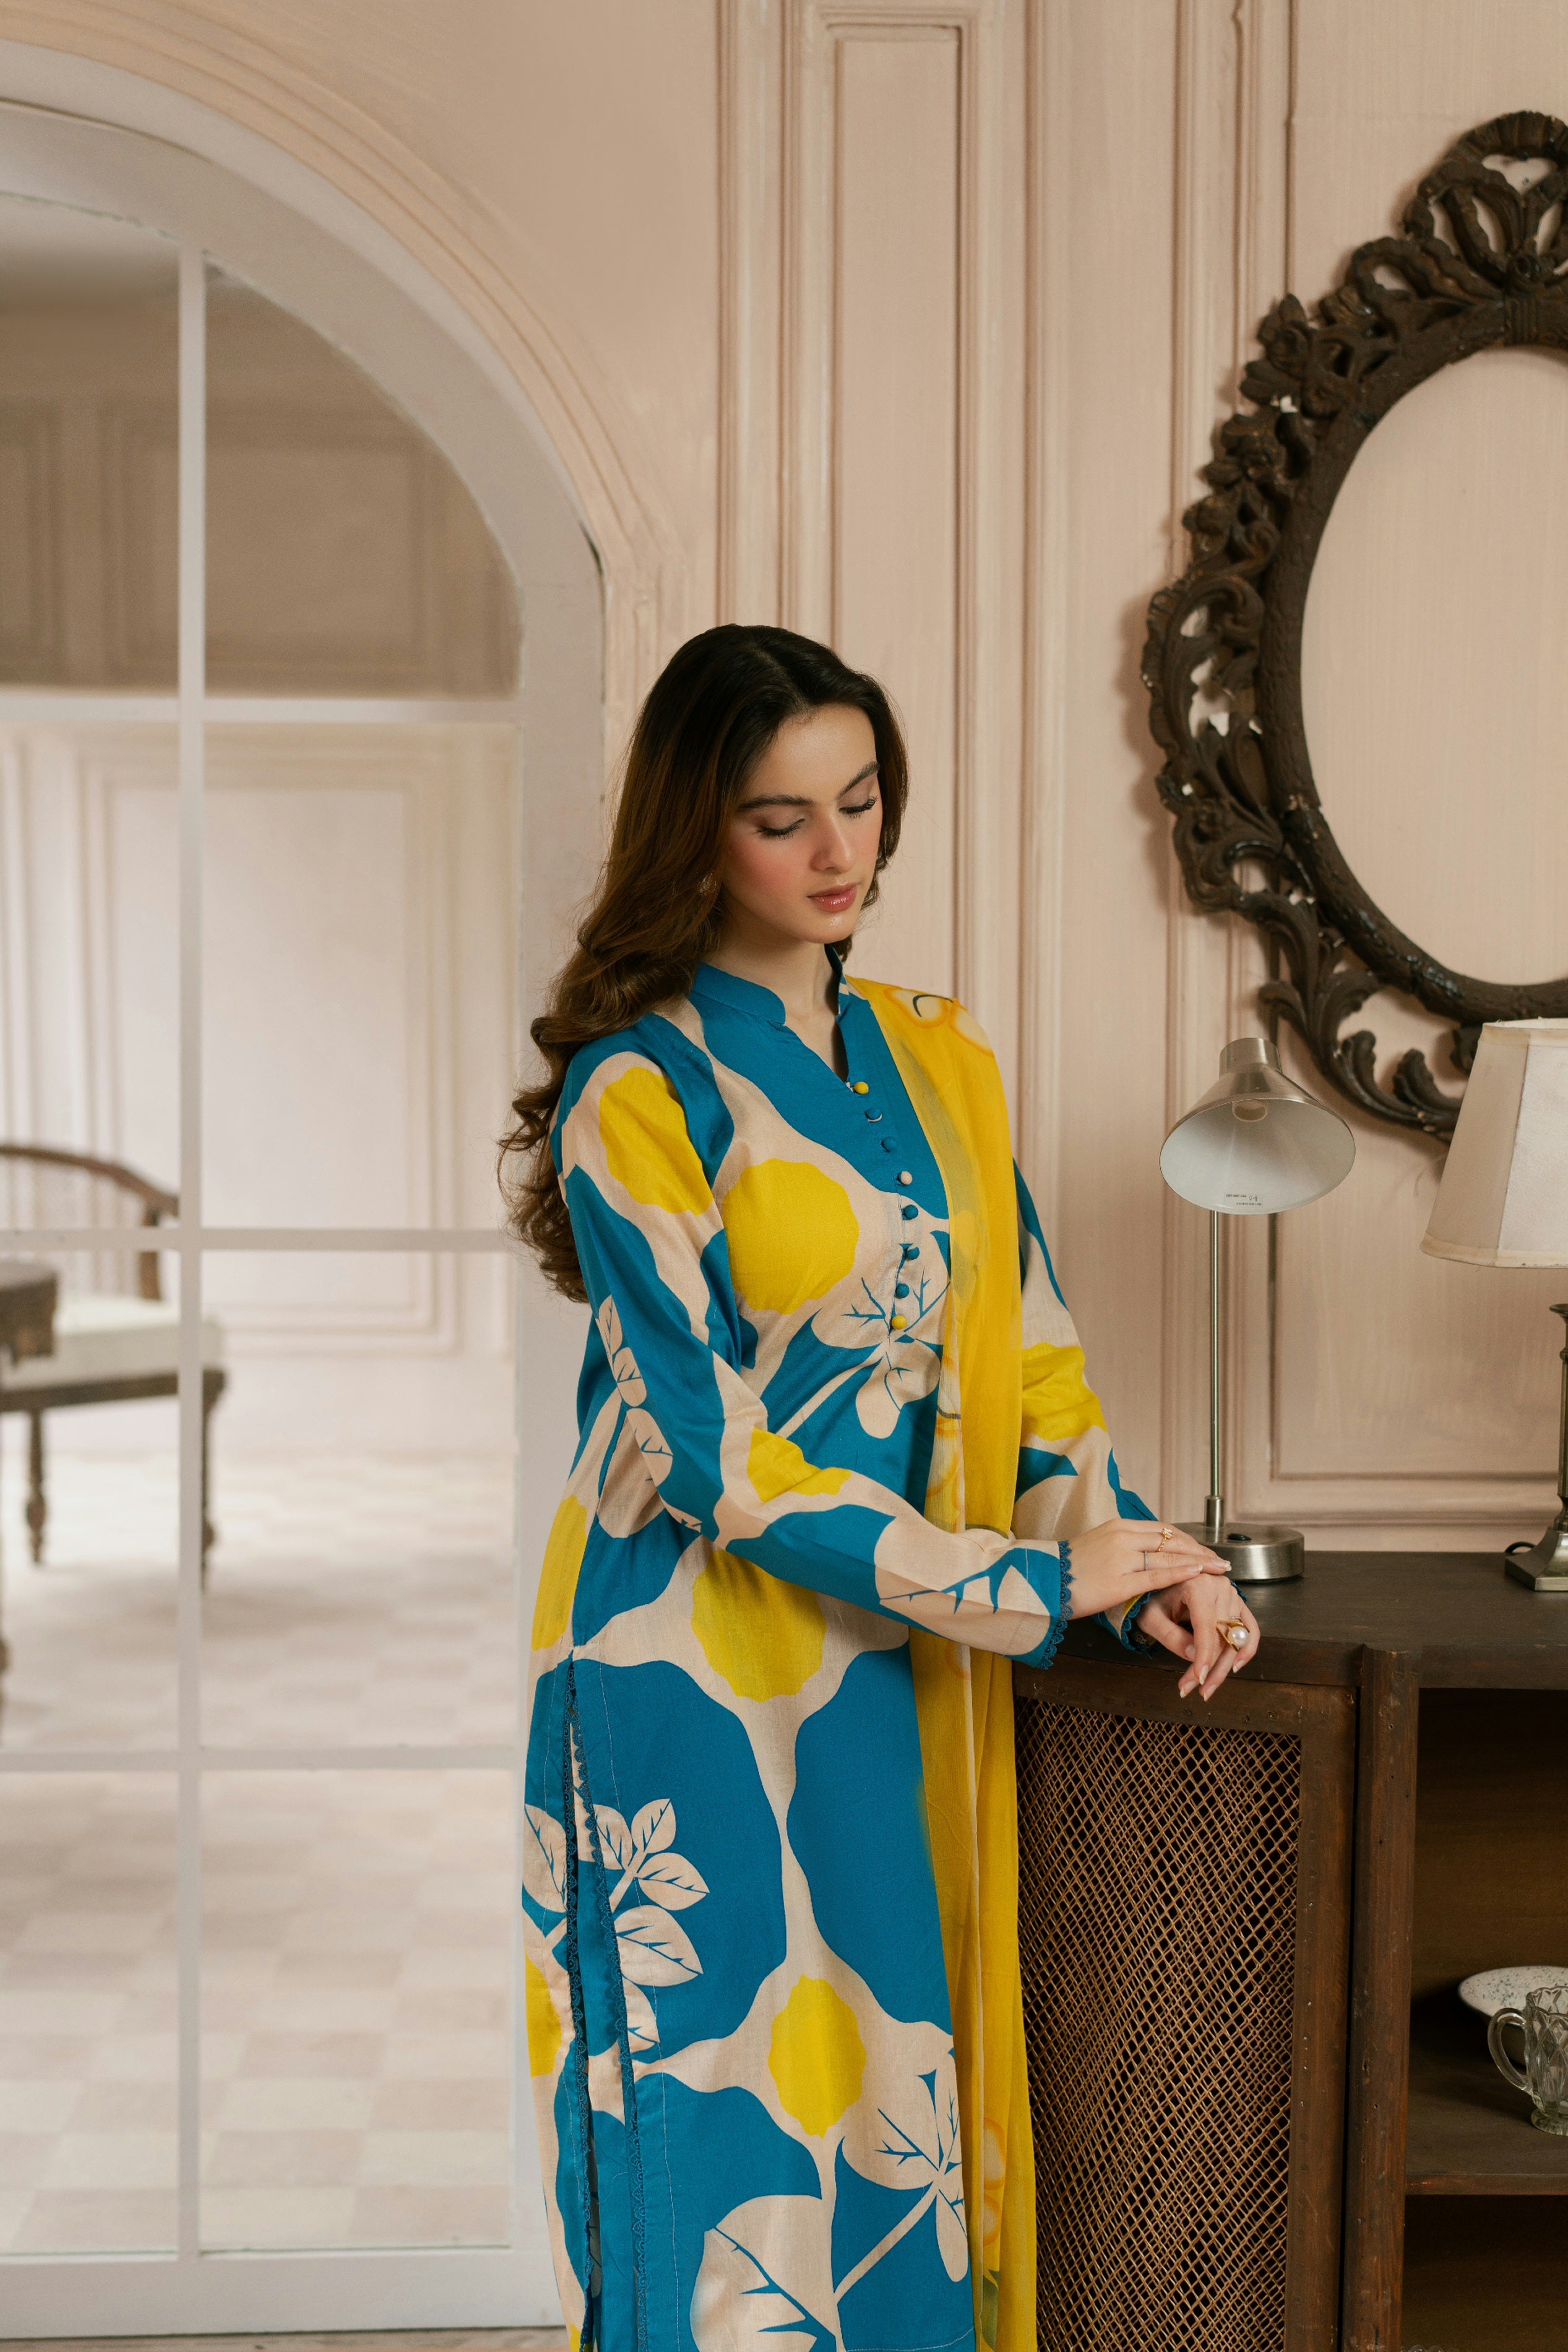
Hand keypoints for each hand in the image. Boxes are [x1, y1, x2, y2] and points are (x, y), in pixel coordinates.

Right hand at [1065, 1517, 1226, 1623]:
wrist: (1041, 1580)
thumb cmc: (1068, 1567)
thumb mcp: (1098, 1544)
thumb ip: (1123, 1545)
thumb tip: (1145, 1551)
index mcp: (1118, 1526)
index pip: (1163, 1530)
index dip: (1189, 1540)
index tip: (1205, 1549)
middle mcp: (1122, 1537)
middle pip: (1171, 1541)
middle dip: (1200, 1551)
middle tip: (1220, 1561)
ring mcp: (1121, 1559)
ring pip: (1168, 1558)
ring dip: (1197, 1563)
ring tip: (1217, 1569)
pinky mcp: (1118, 1582)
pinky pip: (1155, 1576)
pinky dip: (1179, 1574)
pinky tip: (1196, 1574)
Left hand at [1138, 1572, 1259, 1699]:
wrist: (1161, 1580)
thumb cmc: (1153, 1596)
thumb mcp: (1152, 1616)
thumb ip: (1170, 1635)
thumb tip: (1193, 1656)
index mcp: (1197, 1584)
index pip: (1206, 1626)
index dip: (1204, 1655)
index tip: (1199, 1677)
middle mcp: (1219, 1587)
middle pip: (1222, 1636)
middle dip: (1209, 1667)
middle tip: (1193, 1687)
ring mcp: (1232, 1595)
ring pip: (1236, 1639)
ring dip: (1224, 1666)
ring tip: (1208, 1686)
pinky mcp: (1238, 1604)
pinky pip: (1250, 1629)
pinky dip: (1246, 1649)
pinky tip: (1235, 1666)